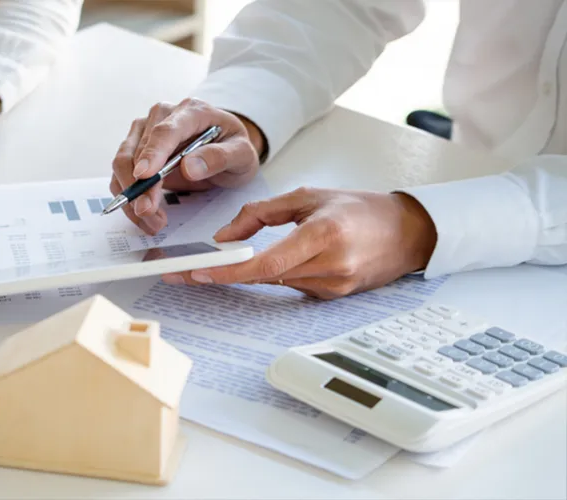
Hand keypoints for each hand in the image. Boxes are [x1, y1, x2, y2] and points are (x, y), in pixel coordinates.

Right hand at [110, 98, 265, 234]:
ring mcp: (145, 131)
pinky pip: (122, 175)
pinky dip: (129, 198)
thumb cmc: (232, 147)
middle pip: (139, 151)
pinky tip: (146, 215)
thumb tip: (189, 167)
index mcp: (191, 111)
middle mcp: (162, 116)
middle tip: (150, 213)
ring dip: (132, 196)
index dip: (152, 153)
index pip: (165, 131)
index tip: (144, 176)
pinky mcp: (135, 149)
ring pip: (123, 163)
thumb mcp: (241, 154)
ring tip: (153, 220)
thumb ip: (219, 157)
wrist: (225, 148)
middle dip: (140, 187)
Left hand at [161, 188, 437, 299]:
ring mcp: (333, 286)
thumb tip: (225, 238)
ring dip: (251, 271)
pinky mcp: (333, 297)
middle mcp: (330, 266)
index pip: (266, 262)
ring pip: (275, 281)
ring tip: (223, 262)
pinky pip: (291, 286)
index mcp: (324, 235)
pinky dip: (276, 273)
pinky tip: (274, 260)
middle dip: (224, 273)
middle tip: (184, 270)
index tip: (198, 272)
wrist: (408, 232)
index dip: (229, 271)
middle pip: (264, 275)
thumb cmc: (360, 209)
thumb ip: (261, 213)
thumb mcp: (307, 196)